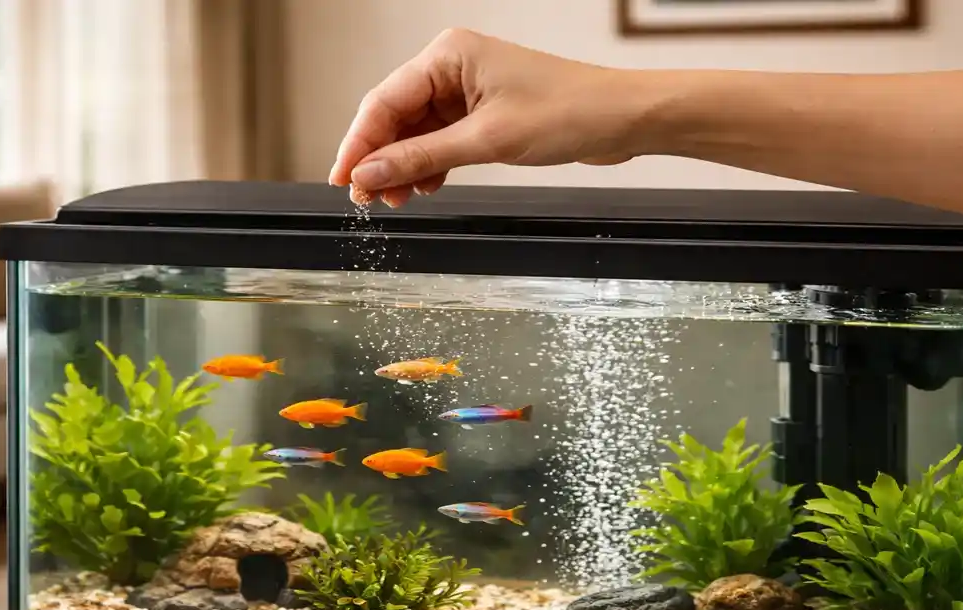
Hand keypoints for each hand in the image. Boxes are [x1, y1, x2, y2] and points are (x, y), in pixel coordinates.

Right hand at [328, 28, 649, 206]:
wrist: (620, 119)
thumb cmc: (567, 112)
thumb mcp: (485, 141)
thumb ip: (421, 158)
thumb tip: (369, 174)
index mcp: (448, 55)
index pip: (384, 101)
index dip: (358, 144)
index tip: (342, 180)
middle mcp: (452, 67)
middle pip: (395, 116)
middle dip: (379, 159)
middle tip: (366, 199)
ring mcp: (467, 90)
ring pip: (415, 132)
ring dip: (403, 167)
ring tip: (397, 201)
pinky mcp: (482, 113)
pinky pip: (439, 140)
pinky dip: (429, 166)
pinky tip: (425, 188)